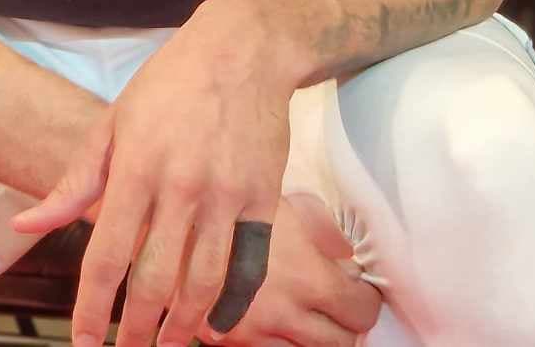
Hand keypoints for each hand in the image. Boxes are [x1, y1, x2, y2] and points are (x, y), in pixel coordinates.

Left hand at [10, 0, 293, 346]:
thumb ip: (72, 182)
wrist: (244, 49)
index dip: (93, 310)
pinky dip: (233, 301)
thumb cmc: (171, 83)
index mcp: (136, 168)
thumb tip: (27, 223)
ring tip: (168, 345)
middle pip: (156, 280)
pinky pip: (249, 263)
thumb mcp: (113, 123)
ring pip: (205, 281)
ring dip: (184, 326)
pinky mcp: (264, 196)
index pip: (106, 257)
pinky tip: (217, 323)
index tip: (84, 343)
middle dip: (138, 330)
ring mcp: (226, 194)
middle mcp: (181, 186)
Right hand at [204, 194, 381, 346]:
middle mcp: (283, 314)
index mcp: (306, 278)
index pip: (360, 311)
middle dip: (347, 327)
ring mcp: (253, 335)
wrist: (167, 222)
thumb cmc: (230, 201)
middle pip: (339, 344)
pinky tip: (275, 321)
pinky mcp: (225, 343)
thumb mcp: (286, 202)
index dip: (367, 302)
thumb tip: (348, 257)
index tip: (362, 292)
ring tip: (307, 315)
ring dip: (312, 339)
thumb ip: (324, 231)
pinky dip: (278, 344)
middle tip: (341, 309)